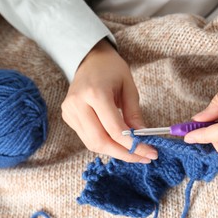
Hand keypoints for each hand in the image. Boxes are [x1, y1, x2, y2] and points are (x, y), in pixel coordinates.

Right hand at [61, 39, 157, 162]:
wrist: (89, 59)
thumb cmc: (112, 69)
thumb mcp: (129, 87)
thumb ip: (134, 113)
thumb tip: (141, 138)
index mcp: (95, 94)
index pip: (114, 130)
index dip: (133, 145)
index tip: (150, 153)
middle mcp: (78, 104)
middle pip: (100, 142)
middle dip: (124, 154)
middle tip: (142, 158)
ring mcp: (69, 112)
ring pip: (92, 144)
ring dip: (114, 152)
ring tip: (134, 153)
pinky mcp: (68, 117)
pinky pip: (87, 138)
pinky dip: (105, 144)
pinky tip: (118, 143)